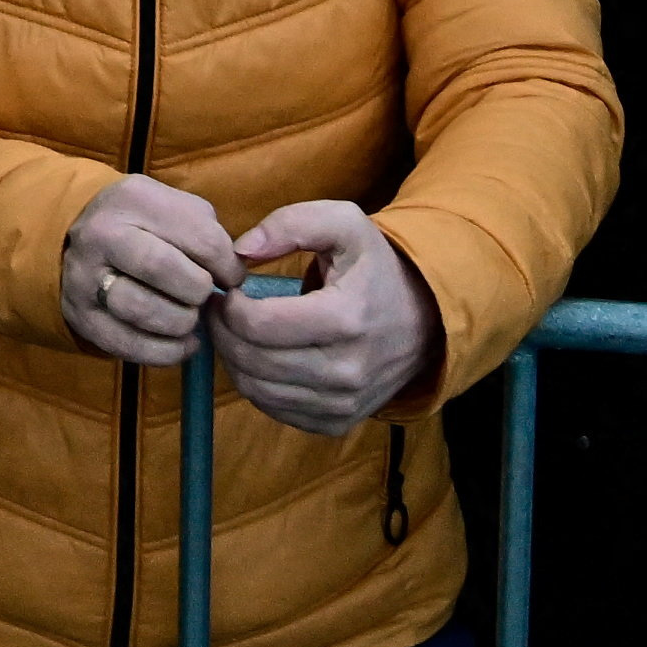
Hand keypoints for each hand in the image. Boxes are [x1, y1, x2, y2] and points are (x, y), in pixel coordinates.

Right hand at [58, 173, 245, 364]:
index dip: (227, 265)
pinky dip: (165, 352)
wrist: (80, 242)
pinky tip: (182, 344)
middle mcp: (102, 233)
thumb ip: (208, 233)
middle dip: (197, 290)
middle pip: (161, 268)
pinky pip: (128, 344)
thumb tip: (234, 275)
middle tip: (204, 296)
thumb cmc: (145, 227)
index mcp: (134, 199)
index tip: (232, 278)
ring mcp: (84, 276)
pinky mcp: (81, 317)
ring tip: (190, 319)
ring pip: (141, 308)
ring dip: (180, 322)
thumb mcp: (175, 210)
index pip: (199, 236)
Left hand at [215, 199, 438, 437]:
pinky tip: (260, 357)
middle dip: (223, 333)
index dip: (229, 308)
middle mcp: (346, 370)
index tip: (228, 292)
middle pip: (252, 362)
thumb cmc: (375, 268)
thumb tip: (241, 252)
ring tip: (236, 332)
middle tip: (221, 312)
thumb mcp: (344, 224)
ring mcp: (343, 403)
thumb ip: (290, 224)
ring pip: (257, 391)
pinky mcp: (337, 422)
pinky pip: (275, 410)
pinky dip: (256, 385)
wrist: (425, 321)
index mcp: (345, 318)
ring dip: (234, 360)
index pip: (258, 325)